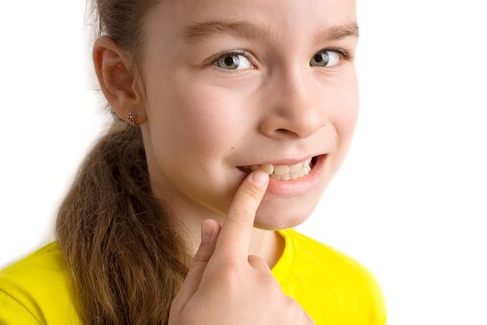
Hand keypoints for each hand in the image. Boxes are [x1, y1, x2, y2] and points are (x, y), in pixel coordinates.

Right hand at [169, 170, 314, 324]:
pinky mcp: (301, 320)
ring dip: (256, 302)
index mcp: (227, 273)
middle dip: (239, 280)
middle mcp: (260, 281)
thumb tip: (213, 226)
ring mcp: (283, 302)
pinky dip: (274, 319)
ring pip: (267, 287)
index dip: (248, 198)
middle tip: (222, 310)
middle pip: (250, 265)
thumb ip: (201, 261)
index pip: (238, 224)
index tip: (260, 176)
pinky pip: (285, 309)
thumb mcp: (185, 304)